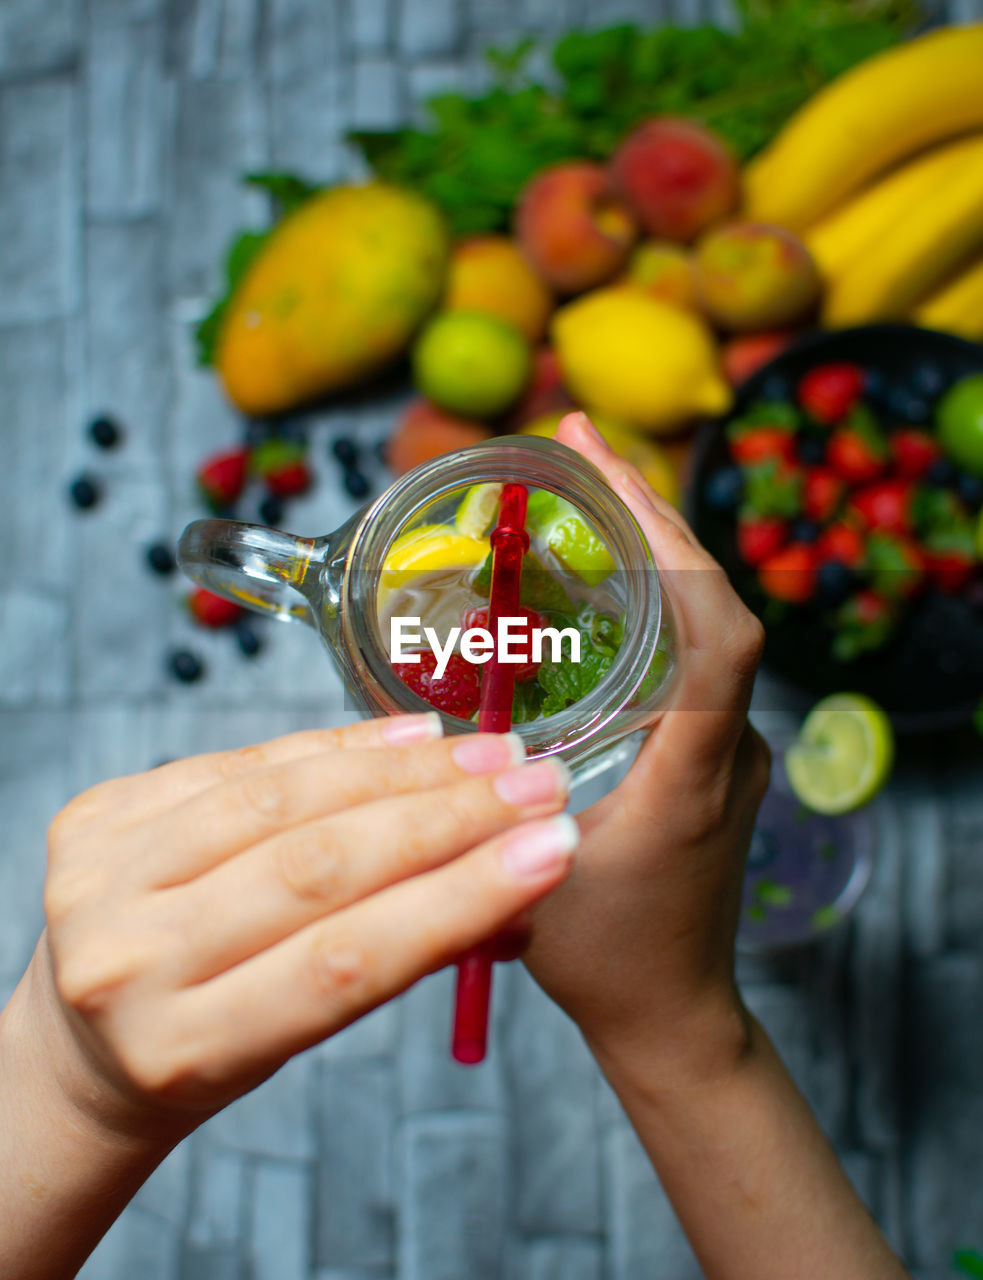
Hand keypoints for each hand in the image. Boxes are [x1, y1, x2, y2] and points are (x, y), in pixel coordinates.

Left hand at [20, 715, 575, 1140]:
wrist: (89, 1035)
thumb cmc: (211, 1044)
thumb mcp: (294, 1042)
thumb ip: (391, 954)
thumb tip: (513, 866)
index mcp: (185, 1049)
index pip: (345, 962)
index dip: (457, 899)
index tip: (550, 851)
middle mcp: (129, 958)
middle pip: (316, 867)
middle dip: (447, 818)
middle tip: (536, 785)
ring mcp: (99, 877)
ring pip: (279, 798)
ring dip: (402, 769)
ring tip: (488, 753)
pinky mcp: (92, 815)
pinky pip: (239, 761)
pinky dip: (333, 746)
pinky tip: (409, 736)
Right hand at [522, 413, 770, 1086]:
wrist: (676, 1018)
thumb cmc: (605, 962)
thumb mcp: (526, 883)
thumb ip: (483, 816)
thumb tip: (427, 735)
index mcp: (695, 773)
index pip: (717, 633)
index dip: (668, 540)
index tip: (602, 469)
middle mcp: (731, 747)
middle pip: (716, 600)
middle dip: (652, 509)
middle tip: (578, 442)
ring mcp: (732, 748)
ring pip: (709, 619)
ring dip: (657, 543)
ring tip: (587, 482)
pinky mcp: (716, 752)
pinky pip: (696, 649)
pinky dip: (655, 592)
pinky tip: (602, 570)